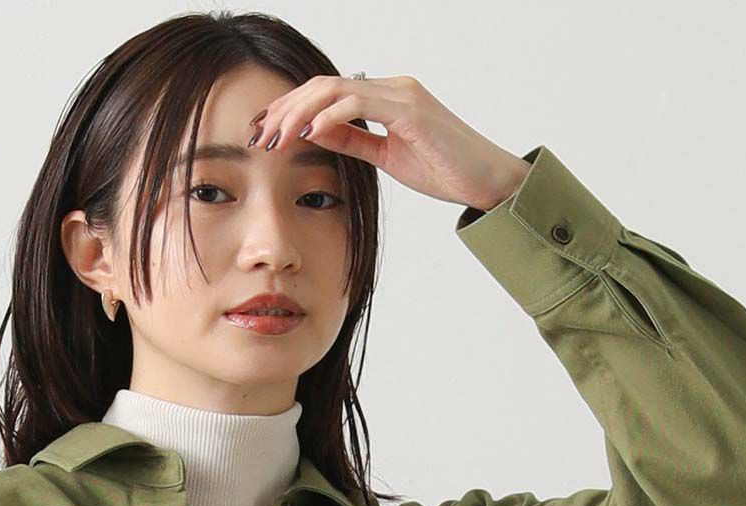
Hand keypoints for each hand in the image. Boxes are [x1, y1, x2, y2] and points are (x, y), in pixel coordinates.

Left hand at [248, 74, 530, 214]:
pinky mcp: (410, 110)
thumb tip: (315, 133)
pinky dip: (331, 116)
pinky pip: (360, 104)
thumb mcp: (387, 158)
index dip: (292, 109)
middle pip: (324, 85)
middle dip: (286, 108)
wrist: (486, 179)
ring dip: (300, 112)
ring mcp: (401, 94)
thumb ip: (354, 141)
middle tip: (259, 133)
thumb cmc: (445, 170)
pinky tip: (310, 133)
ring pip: (336, 89)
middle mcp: (391, 87)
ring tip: (277, 135)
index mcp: (385, 97)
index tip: (265, 131)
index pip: (328, 93)